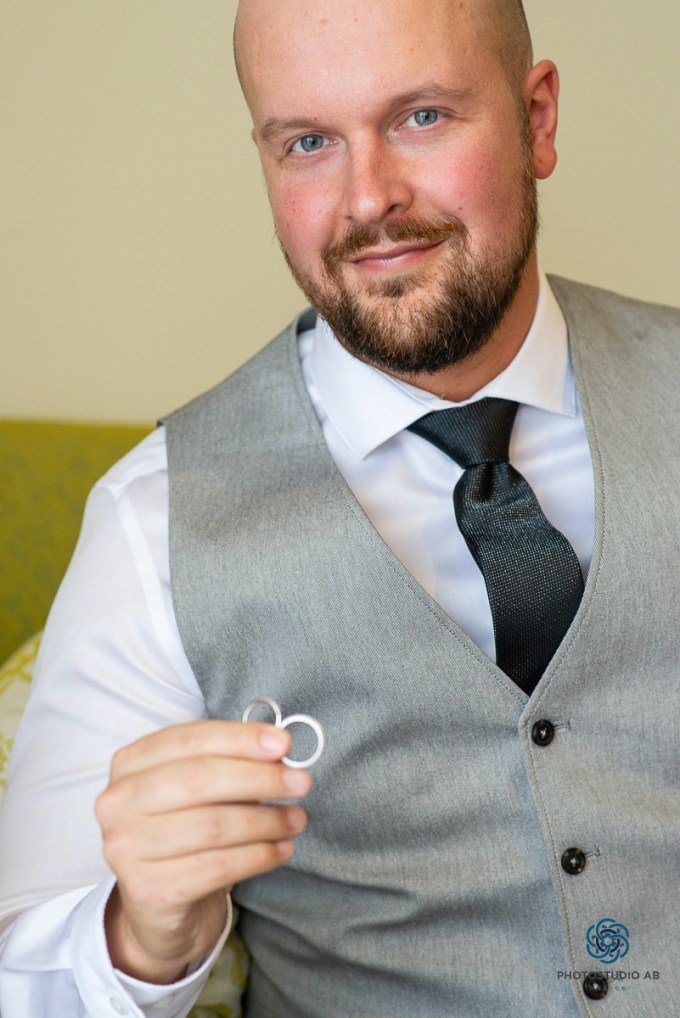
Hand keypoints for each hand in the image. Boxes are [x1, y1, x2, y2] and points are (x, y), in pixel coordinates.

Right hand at [95, 719, 310, 983]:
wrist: (160, 906)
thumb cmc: (186, 832)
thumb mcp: (201, 790)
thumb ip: (232, 764)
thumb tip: (280, 753)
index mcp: (130, 762)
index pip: (190, 739)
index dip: (240, 738)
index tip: (283, 743)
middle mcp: (118, 802)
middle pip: (199, 780)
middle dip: (259, 778)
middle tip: (301, 782)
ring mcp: (126, 847)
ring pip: (211, 826)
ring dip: (266, 821)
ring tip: (296, 820)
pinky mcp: (147, 890)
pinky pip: (216, 867)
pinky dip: (258, 856)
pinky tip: (280, 850)